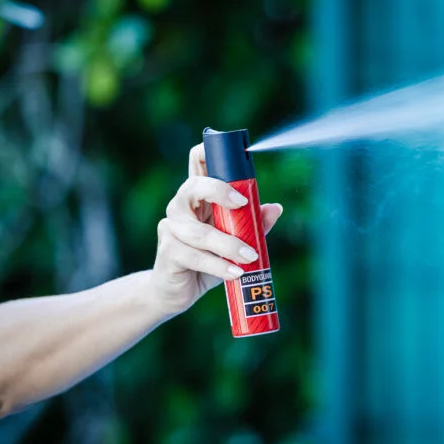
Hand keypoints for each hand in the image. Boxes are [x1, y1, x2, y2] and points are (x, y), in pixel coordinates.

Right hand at [149, 144, 282, 315]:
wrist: (176, 291)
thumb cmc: (207, 260)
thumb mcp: (234, 241)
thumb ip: (253, 224)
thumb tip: (276, 208)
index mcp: (198, 196)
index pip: (198, 161)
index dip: (211, 152)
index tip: (239, 161)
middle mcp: (180, 206)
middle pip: (193, 185)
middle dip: (219, 190)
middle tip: (244, 203)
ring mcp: (171, 227)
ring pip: (200, 232)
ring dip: (229, 244)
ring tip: (250, 256)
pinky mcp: (167, 251)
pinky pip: (195, 256)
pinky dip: (218, 266)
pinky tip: (235, 273)